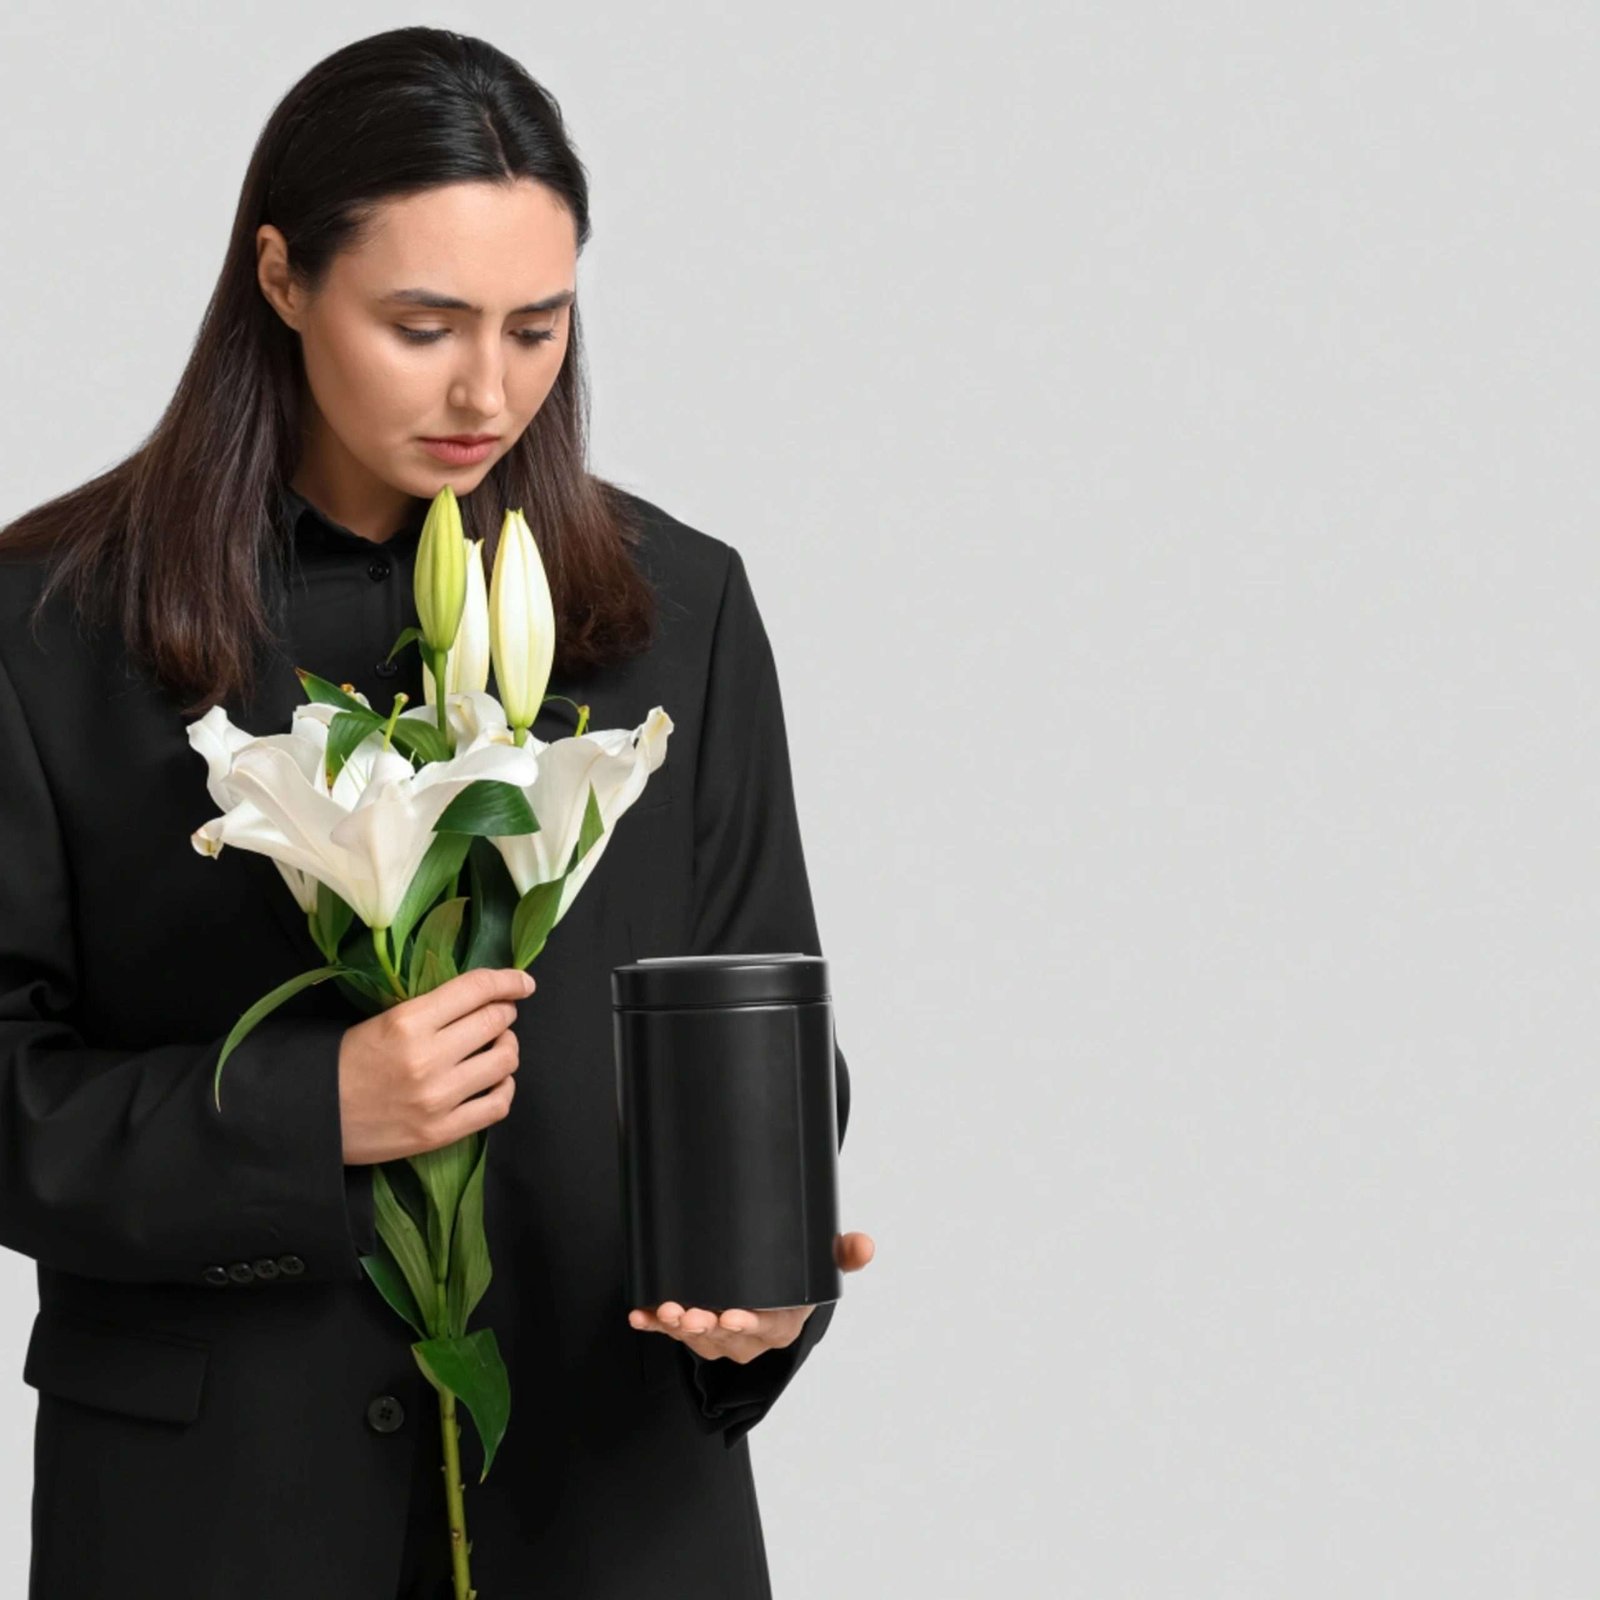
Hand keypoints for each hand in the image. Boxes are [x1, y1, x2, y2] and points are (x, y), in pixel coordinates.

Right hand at [337, 967, 535, 1163]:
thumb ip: (431, 1009)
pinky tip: (494, 1081)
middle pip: (496, 1022)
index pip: (476, 989)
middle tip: (500, 1014)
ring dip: (507, 1047)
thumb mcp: (382, 1021)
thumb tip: (482, 997)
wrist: (313, 1118)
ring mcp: (438, 1098)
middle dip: (505, 1013)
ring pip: (504, 1060)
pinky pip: (498, 1105)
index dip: (508, 981)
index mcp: (408, 1021)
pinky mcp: (441, 1132)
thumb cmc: (346, 1063)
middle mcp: (428, 1057)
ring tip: (495, 1046)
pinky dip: (504, 1088)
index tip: (523, 982)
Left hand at [628, 1230, 874, 1363]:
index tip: (732, 1315)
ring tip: (664, 1310)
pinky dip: (654, 1325)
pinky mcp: (696, 1329)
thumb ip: (844, 1255)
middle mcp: (749, 1338)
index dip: (749, 1324)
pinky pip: (672, 1331)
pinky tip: (639, 1314)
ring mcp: (720, 1337)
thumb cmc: (797, 1280)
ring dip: (677, 1326)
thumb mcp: (823, 1266)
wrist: (773, 1291)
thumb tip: (865, 1244)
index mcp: (782, 1325)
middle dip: (704, 1328)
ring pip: (697, 1339)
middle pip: (725, 1339)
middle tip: (690, 1313)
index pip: (767, 1329)